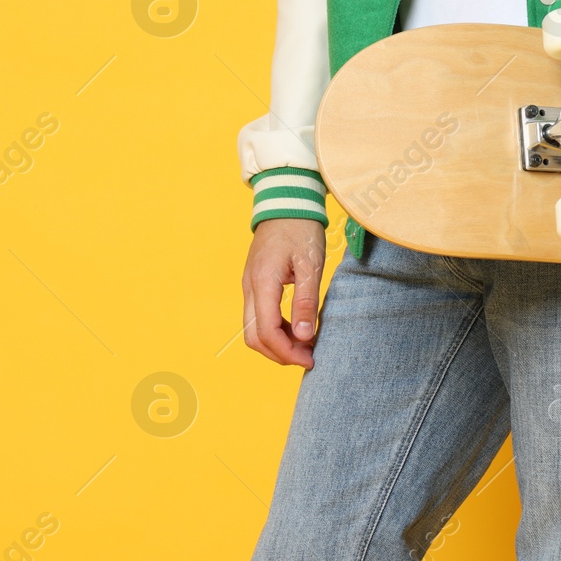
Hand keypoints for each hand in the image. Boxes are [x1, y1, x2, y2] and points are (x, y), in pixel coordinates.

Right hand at [241, 218, 326, 367]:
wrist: (286, 201)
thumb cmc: (301, 229)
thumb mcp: (310, 265)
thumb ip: (306, 301)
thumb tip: (305, 337)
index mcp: (262, 282)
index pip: (267, 332)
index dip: (287, 352)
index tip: (310, 359)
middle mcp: (249, 287)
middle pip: (254, 337)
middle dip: (279, 353)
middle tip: (308, 356)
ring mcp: (249, 285)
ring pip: (254, 329)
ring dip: (277, 343)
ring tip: (305, 343)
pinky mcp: (254, 283)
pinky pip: (258, 316)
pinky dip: (275, 329)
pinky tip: (297, 328)